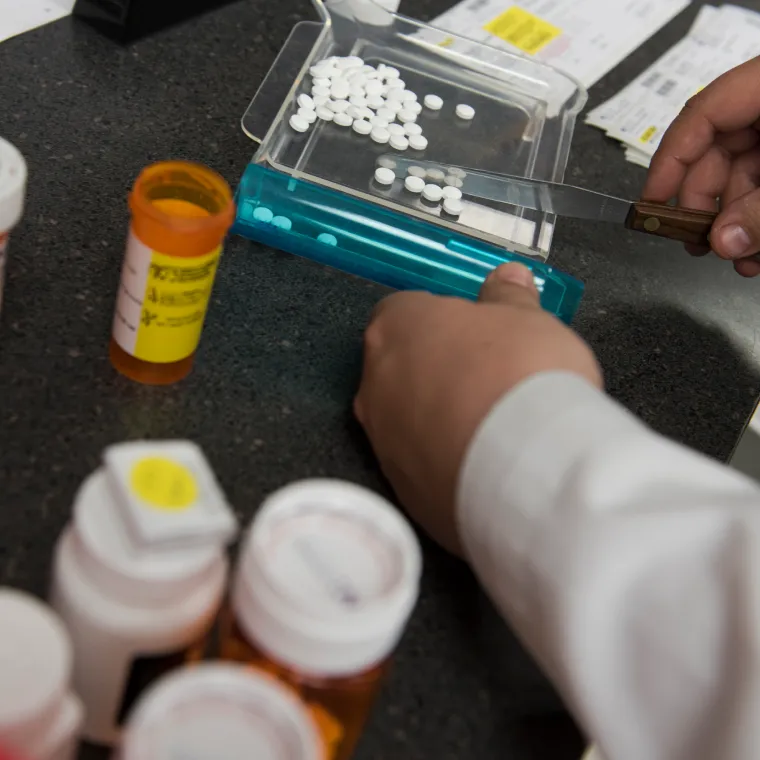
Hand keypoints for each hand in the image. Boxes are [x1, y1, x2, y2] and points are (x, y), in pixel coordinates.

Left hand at [354, 264, 601, 554]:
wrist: (525, 465)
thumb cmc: (519, 374)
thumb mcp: (527, 319)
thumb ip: (508, 296)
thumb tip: (505, 279)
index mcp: (396, 329)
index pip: (401, 311)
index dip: (437, 320)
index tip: (469, 332)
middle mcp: (375, 385)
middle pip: (395, 367)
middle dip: (431, 369)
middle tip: (481, 377)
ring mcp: (382, 441)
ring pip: (403, 419)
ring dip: (434, 417)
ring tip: (486, 425)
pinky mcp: (400, 488)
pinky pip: (418, 464)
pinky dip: (442, 459)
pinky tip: (481, 462)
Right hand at [643, 56, 759, 275]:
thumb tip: (722, 243)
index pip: (702, 114)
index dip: (671, 162)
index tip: (651, 204)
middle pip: (719, 153)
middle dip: (706, 208)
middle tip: (700, 246)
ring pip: (744, 177)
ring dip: (734, 225)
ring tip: (738, 260)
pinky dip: (757, 220)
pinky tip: (755, 251)